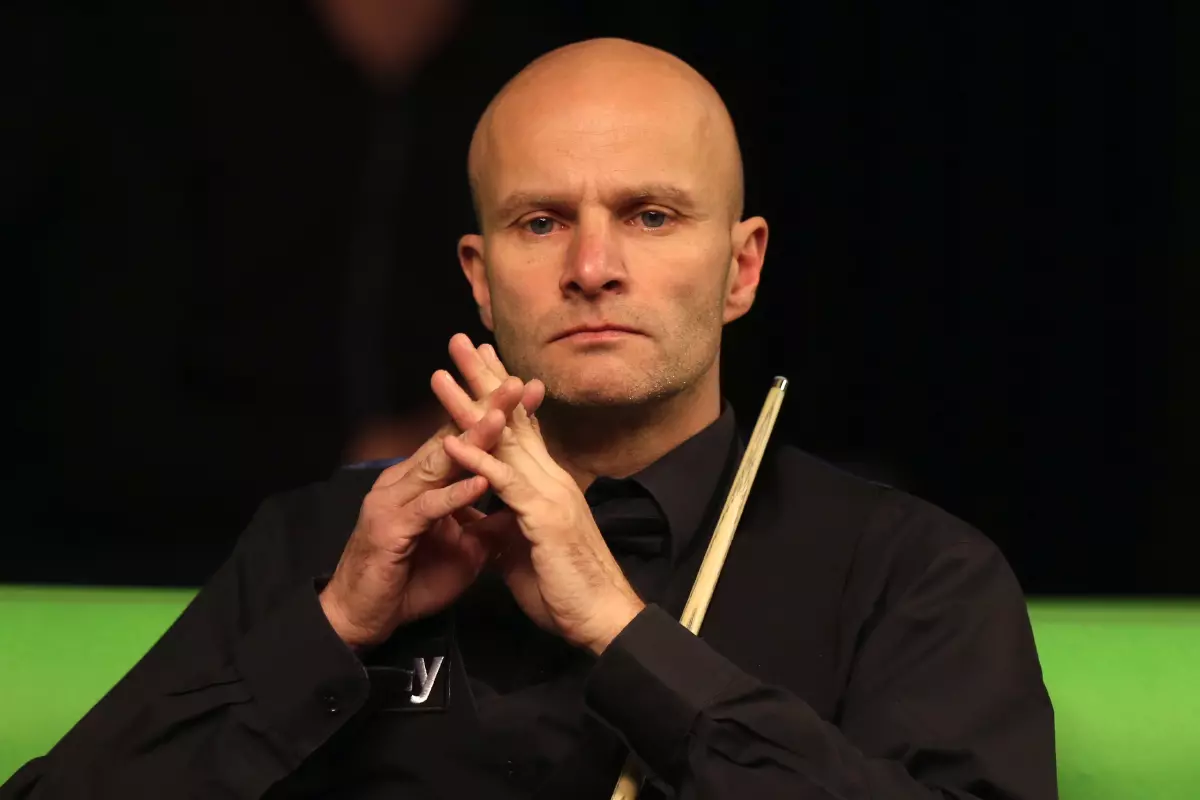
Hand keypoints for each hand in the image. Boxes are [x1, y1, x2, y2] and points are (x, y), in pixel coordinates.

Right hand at [319, 344, 542, 649]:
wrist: (364, 619)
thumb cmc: (409, 582)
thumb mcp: (461, 551)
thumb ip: (486, 525)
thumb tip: (519, 509)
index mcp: (422, 482)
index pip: (462, 439)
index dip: (495, 417)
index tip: (530, 393)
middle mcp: (405, 481)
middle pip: (451, 439)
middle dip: (486, 411)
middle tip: (518, 384)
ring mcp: (393, 501)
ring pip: (439, 463)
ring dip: (472, 440)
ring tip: (503, 417)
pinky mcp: (389, 528)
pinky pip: (427, 507)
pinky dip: (455, 495)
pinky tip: (480, 481)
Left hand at [435, 341, 644, 655]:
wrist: (600, 618)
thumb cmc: (566, 588)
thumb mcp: (527, 550)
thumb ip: (508, 526)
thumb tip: (489, 521)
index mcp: (547, 482)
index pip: (521, 426)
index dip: (500, 392)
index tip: (480, 361)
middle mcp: (550, 476)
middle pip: (513, 418)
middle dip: (485, 378)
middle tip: (461, 341)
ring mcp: (549, 493)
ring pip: (505, 440)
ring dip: (472, 407)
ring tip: (444, 374)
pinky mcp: (543, 517)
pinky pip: (505, 484)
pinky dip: (478, 462)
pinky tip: (453, 442)